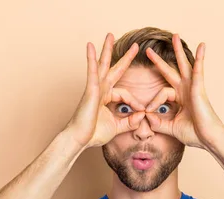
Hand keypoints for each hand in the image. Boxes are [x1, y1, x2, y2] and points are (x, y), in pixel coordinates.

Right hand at [65, 33, 145, 147]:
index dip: (135, 102)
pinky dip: (91, 59)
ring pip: (102, 65)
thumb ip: (130, 121)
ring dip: (107, 49)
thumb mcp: (117, 127)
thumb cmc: (94, 134)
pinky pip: (92, 71)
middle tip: (135, 45)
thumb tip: (142, 116)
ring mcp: (94, 88)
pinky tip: (90, 46)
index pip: (125, 94)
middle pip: (114, 69)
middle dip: (124, 57)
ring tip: (110, 35)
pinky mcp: (90, 90)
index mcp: (106, 98)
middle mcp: (101, 90)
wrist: (80, 139)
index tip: (143, 112)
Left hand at [144, 34, 223, 148]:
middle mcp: (186, 90)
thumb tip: (146, 117)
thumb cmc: (195, 134)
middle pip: (171, 71)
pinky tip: (201, 46)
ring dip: (178, 50)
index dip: (152, 101)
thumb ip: (158, 123)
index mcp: (180, 98)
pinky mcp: (199, 88)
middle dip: (160, 61)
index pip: (161, 92)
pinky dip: (199, 58)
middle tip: (148, 50)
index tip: (147, 112)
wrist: (209, 139)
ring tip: (175, 36)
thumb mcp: (171, 128)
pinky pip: (198, 70)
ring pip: (184, 65)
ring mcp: (193, 88)